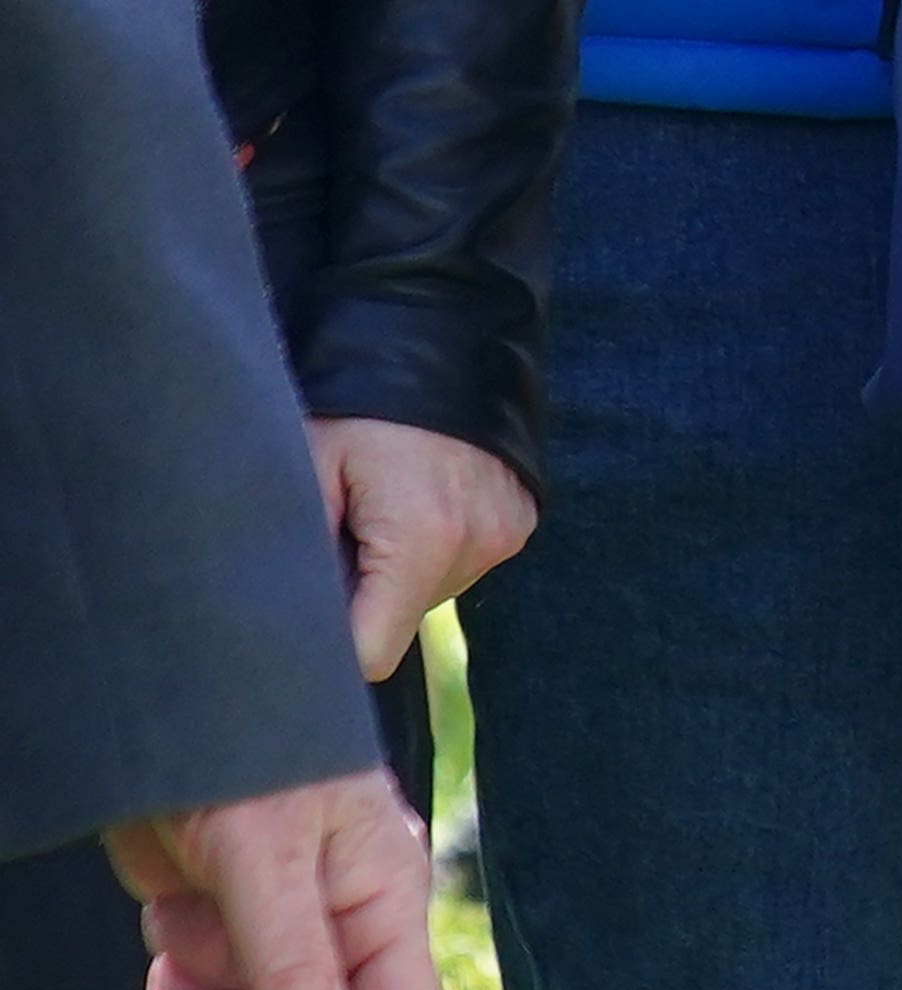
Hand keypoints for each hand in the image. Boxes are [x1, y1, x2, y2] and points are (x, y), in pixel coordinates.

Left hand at [304, 419, 532, 682]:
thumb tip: (293, 629)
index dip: (331, 645)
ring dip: (398, 570)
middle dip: (363, 593)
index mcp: (422, 539)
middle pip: (400, 619)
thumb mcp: (307, 475)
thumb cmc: (355, 405)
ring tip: (382, 506)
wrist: (435, 337)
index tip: (306, 611)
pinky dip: (433, 547)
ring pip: (429, 593)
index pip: (372, 652)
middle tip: (343, 529)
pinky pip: (461, 561)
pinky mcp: (520, 521)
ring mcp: (506, 534)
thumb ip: (301, 561)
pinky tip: (419, 500)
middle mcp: (477, 545)